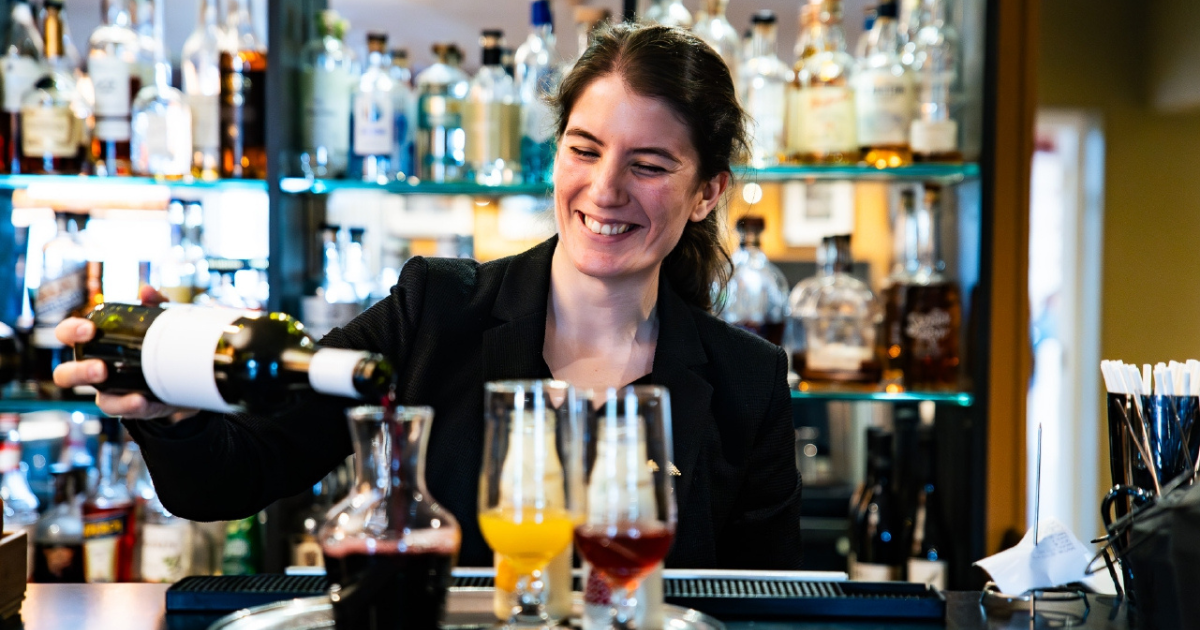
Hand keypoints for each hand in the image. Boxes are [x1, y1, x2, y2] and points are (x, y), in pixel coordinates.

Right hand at [52, 302, 198, 423]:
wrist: (186, 372)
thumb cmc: (159, 339)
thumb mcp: (158, 319)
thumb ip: (153, 303)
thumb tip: (146, 291)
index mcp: (94, 343)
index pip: (67, 335)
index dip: (70, 332)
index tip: (88, 329)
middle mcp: (95, 369)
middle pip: (66, 375)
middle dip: (80, 373)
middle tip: (101, 368)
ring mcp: (111, 391)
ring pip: (97, 400)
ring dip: (108, 397)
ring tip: (128, 394)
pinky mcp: (131, 407)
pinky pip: (127, 411)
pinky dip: (133, 406)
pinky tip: (143, 401)